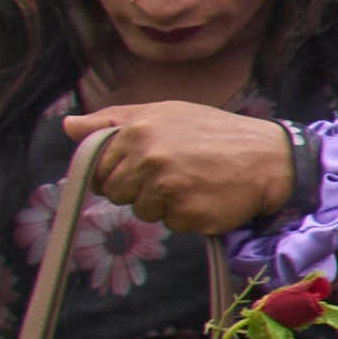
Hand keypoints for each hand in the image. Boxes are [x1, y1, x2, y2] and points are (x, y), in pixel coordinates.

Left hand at [77, 107, 296, 231]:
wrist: (269, 157)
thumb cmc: (214, 132)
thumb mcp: (163, 113)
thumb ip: (112, 121)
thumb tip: (67, 126)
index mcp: (138, 130)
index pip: (99, 168)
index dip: (117, 171)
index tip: (143, 166)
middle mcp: (150, 158)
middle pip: (117, 193)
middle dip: (139, 189)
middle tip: (173, 174)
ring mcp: (169, 189)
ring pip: (143, 212)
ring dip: (164, 204)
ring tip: (193, 183)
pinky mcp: (189, 215)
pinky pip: (172, 225)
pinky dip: (188, 216)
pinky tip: (207, 197)